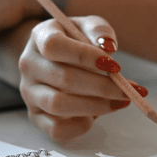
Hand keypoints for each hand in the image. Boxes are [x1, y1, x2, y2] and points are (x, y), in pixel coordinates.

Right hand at [19, 15, 148, 141]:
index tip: (114, 65)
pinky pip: (56, 129)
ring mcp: (29, 92)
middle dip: (102, 86)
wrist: (55, 59)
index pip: (54, 46)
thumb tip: (108, 47)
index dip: (85, 56)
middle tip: (128, 90)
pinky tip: (97, 115)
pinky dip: (81, 126)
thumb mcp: (88, 27)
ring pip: (58, 105)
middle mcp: (29, 65)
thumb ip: (99, 30)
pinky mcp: (36, 116)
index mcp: (40, 37)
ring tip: (119, 102)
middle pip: (63, 78)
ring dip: (96, 106)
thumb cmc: (75, 41)